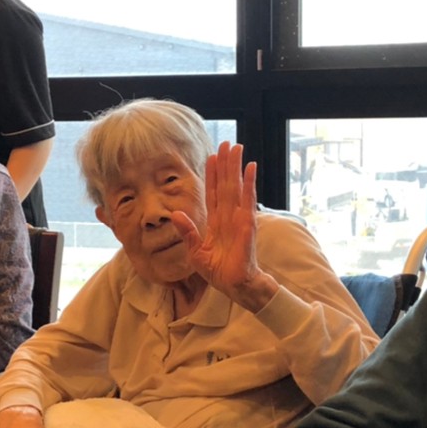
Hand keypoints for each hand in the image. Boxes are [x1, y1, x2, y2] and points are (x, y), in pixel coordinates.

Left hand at [173, 142, 278, 311]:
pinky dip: (250, 183)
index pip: (212, 192)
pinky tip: (251, 168)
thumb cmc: (217, 271)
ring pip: (236, 185)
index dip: (212, 174)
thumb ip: (187, 232)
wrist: (234, 285)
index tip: (211, 156)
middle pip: (225, 183)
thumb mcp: (195, 252)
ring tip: (237, 147)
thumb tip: (175, 214)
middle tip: (226, 142)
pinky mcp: (247, 223)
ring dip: (236, 166)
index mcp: (214, 221)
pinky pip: (248, 200)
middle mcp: (227, 215)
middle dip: (225, 163)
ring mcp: (238, 217)